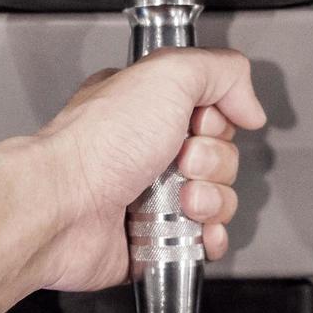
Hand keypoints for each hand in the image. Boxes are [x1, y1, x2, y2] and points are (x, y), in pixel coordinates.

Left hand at [31, 48, 266, 291]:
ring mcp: (150, 197)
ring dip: (211, 201)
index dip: (216, 120)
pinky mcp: (153, 239)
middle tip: (180, 162)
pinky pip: (202, 240)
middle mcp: (147, 150)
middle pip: (221, 157)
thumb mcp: (168, 74)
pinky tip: (194, 230)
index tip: (197, 122)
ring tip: (180, 200)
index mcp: (147, 107)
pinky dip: (208, 237)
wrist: (61, 207)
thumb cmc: (96, 144)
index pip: (213, 110)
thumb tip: (250, 103)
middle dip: (213, 163)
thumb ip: (221, 71)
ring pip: (217, 200)